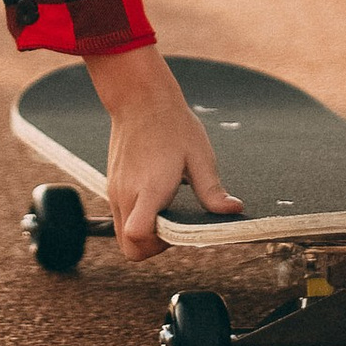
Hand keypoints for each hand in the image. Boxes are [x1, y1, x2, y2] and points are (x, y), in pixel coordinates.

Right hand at [90, 45, 243, 257]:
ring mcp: (115, 192)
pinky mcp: (112, 186)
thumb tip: (233, 210)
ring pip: (123, 235)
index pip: (137, 235)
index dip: (158, 246)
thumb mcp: (199, 156)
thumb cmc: (171, 124)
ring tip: (167, 208)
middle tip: (175, 225)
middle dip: (153, 247)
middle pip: (130, 247)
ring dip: (144, 234)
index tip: (177, 231)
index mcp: (149, 189)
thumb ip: (212, 190)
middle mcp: (127, 195)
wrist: (139, 98)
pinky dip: (136, 219)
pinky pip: (121, 218)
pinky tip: (156, 197)